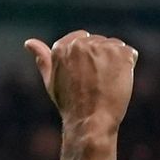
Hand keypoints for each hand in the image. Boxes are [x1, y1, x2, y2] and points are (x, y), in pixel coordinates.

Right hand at [24, 30, 138, 130]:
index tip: (89, 73)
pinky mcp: (120, 54)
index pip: (81, 37)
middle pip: (99, 41)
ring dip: (116, 60)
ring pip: (115, 46)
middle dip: (102, 57)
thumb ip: (43, 59)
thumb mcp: (51, 81)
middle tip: (99, 82)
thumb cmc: (71, 105)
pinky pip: (130, 52)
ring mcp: (101, 47)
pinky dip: (129, 65)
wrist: (91, 121)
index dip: (88, 57)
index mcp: (62, 47)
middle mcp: (80, 43)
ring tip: (108, 82)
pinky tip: (120, 80)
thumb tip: (29, 42)